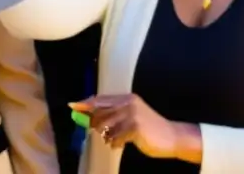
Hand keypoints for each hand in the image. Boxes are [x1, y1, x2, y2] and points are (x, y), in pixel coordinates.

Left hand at [70, 94, 188, 159]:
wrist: (171, 137)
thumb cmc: (149, 129)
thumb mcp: (132, 116)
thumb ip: (114, 114)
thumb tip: (90, 119)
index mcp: (127, 98)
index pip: (101, 99)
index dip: (85, 103)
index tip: (72, 106)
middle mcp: (128, 103)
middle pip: (100, 112)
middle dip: (93, 123)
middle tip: (95, 131)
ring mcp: (132, 114)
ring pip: (105, 126)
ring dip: (106, 136)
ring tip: (113, 139)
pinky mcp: (134, 128)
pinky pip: (115, 137)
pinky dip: (114, 143)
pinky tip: (119, 144)